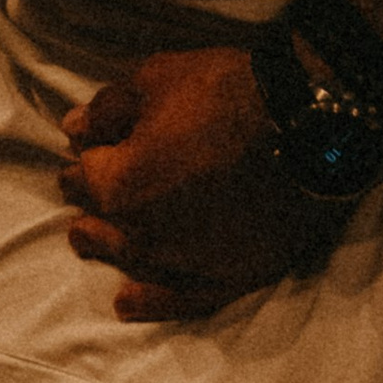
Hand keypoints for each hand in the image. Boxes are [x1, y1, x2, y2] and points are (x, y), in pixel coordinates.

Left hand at [59, 47, 332, 320]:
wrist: (307, 124)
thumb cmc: (226, 92)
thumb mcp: (155, 79)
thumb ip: (108, 109)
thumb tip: (75, 129)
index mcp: (119, 184)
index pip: (83, 176)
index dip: (83, 160)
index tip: (85, 154)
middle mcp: (143, 233)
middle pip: (101, 223)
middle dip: (89, 207)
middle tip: (85, 197)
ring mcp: (186, 261)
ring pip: (130, 261)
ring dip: (107, 248)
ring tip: (87, 241)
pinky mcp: (228, 277)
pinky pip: (181, 299)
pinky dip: (150, 301)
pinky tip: (126, 303)